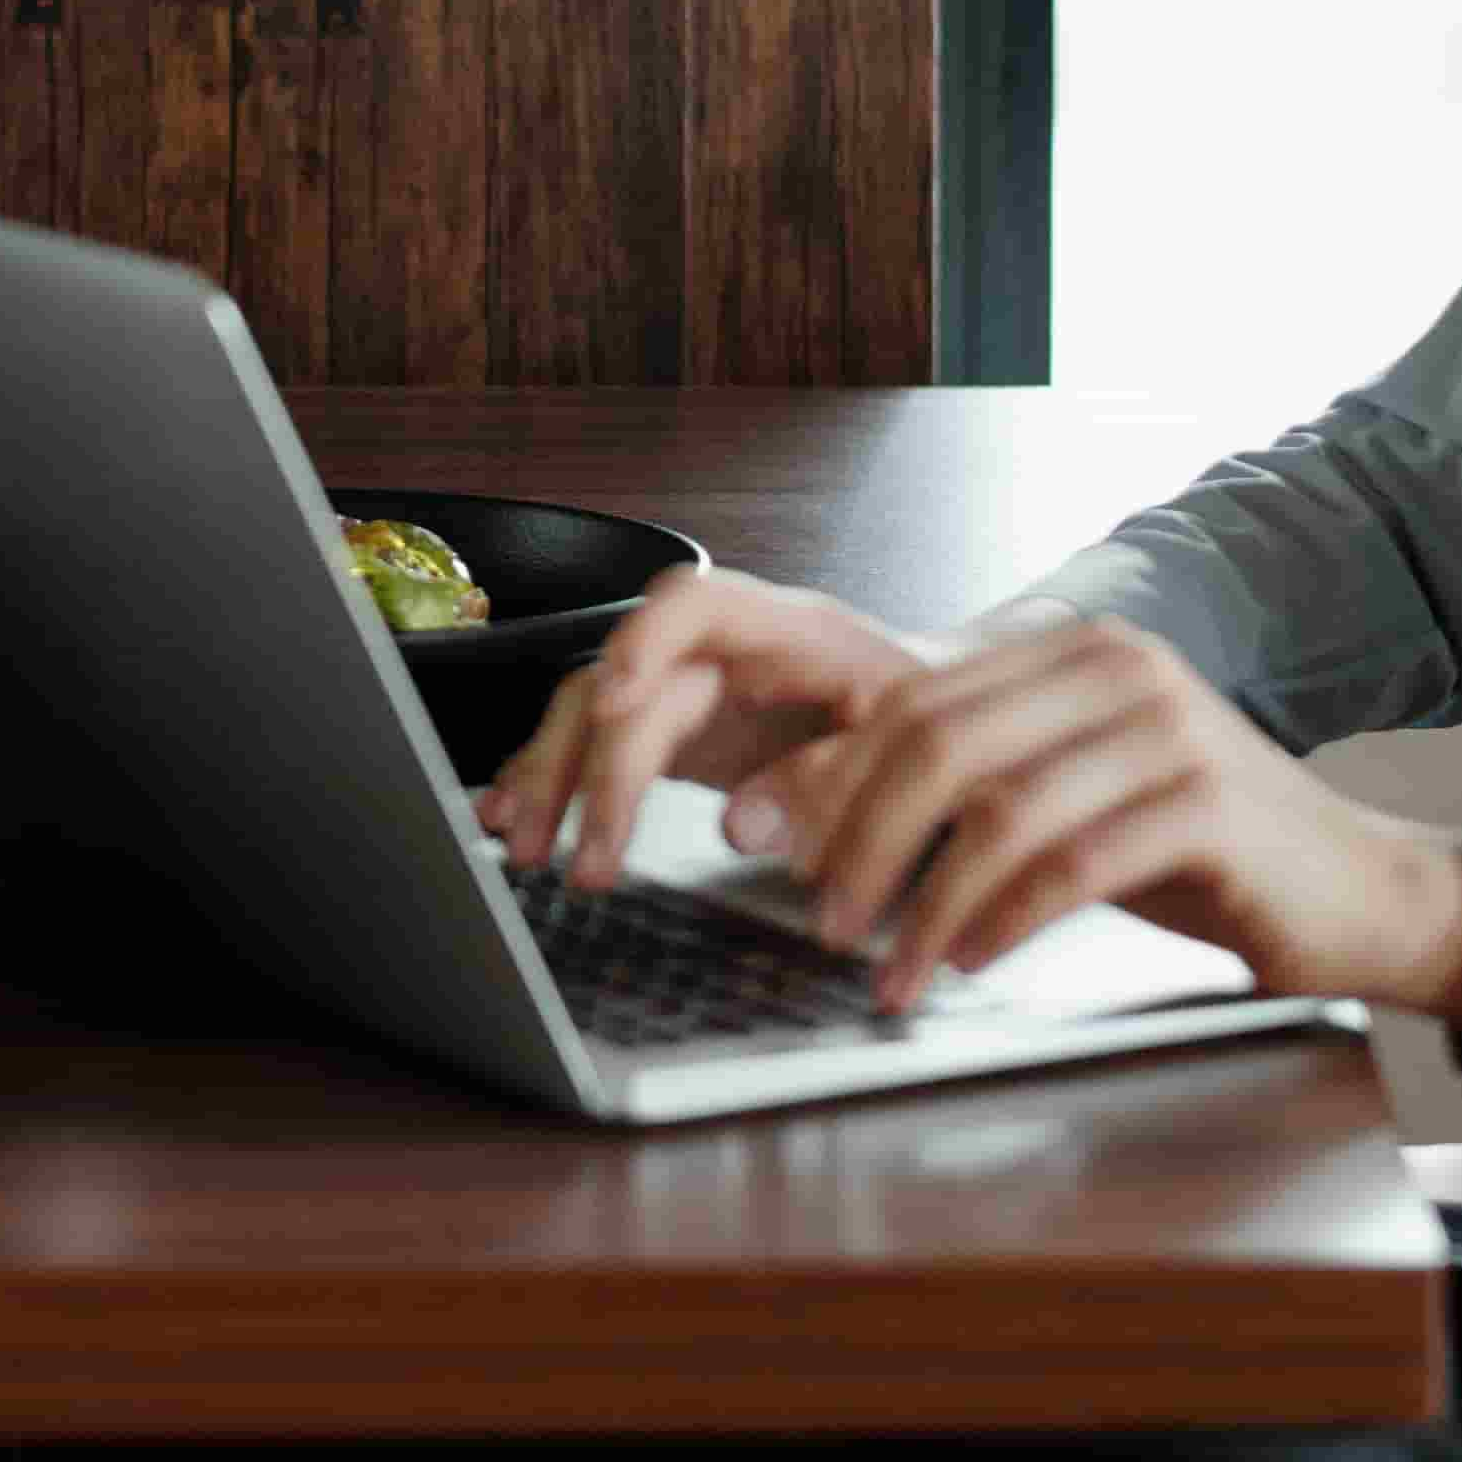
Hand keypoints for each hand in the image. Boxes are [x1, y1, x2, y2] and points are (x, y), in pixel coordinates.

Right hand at [482, 568, 946, 889]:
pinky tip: (512, 814)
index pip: (695, 604)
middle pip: (624, 681)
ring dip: (552, 779)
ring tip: (527, 847)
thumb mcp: (910, 756)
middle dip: (588, 768)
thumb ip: (829, 783)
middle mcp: (723, 651)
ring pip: (592, 713)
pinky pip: (595, 744)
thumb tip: (740, 826)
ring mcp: (692, 689)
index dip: (642, 643)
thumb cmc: (935, 731)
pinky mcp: (676, 732)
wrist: (949, 727)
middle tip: (579, 858)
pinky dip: (550, 779)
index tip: (609, 704)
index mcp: (787, 632)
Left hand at [725, 611, 1461, 1022]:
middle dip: (857, 835)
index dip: (825, 772)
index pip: (911, 698)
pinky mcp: (1208, 804)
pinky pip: (1072, 862)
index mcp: (1071, 650)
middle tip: (819, 918)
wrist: (1355, 891)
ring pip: (999, 809)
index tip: (757, 837)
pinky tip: (966, 960)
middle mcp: (1118, 667)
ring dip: (923, 900)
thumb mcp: (1060, 802)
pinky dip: (1002, 917)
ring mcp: (1169, 729)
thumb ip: (955, 790)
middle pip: (939, 742)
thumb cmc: (1194, 850)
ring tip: (887, 968)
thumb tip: (799, 815)